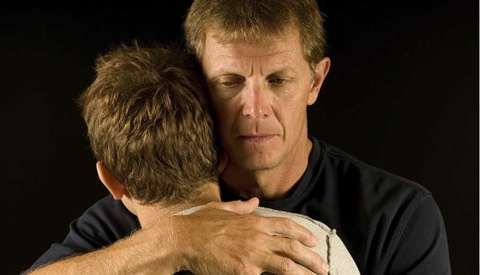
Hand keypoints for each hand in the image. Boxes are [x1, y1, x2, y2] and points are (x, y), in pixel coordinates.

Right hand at [171, 198, 328, 273]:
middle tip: (325, 266)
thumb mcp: (221, 208)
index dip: (302, 233)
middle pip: (292, 247)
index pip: (285, 226)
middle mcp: (257, 237)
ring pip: (287, 265)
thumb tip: (255, 202)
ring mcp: (252, 255)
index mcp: (253, 221)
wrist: (182, 239)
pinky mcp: (244, 271)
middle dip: (312, 258)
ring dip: (305, 272)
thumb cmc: (199, 223)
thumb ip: (241, 207)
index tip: (313, 240)